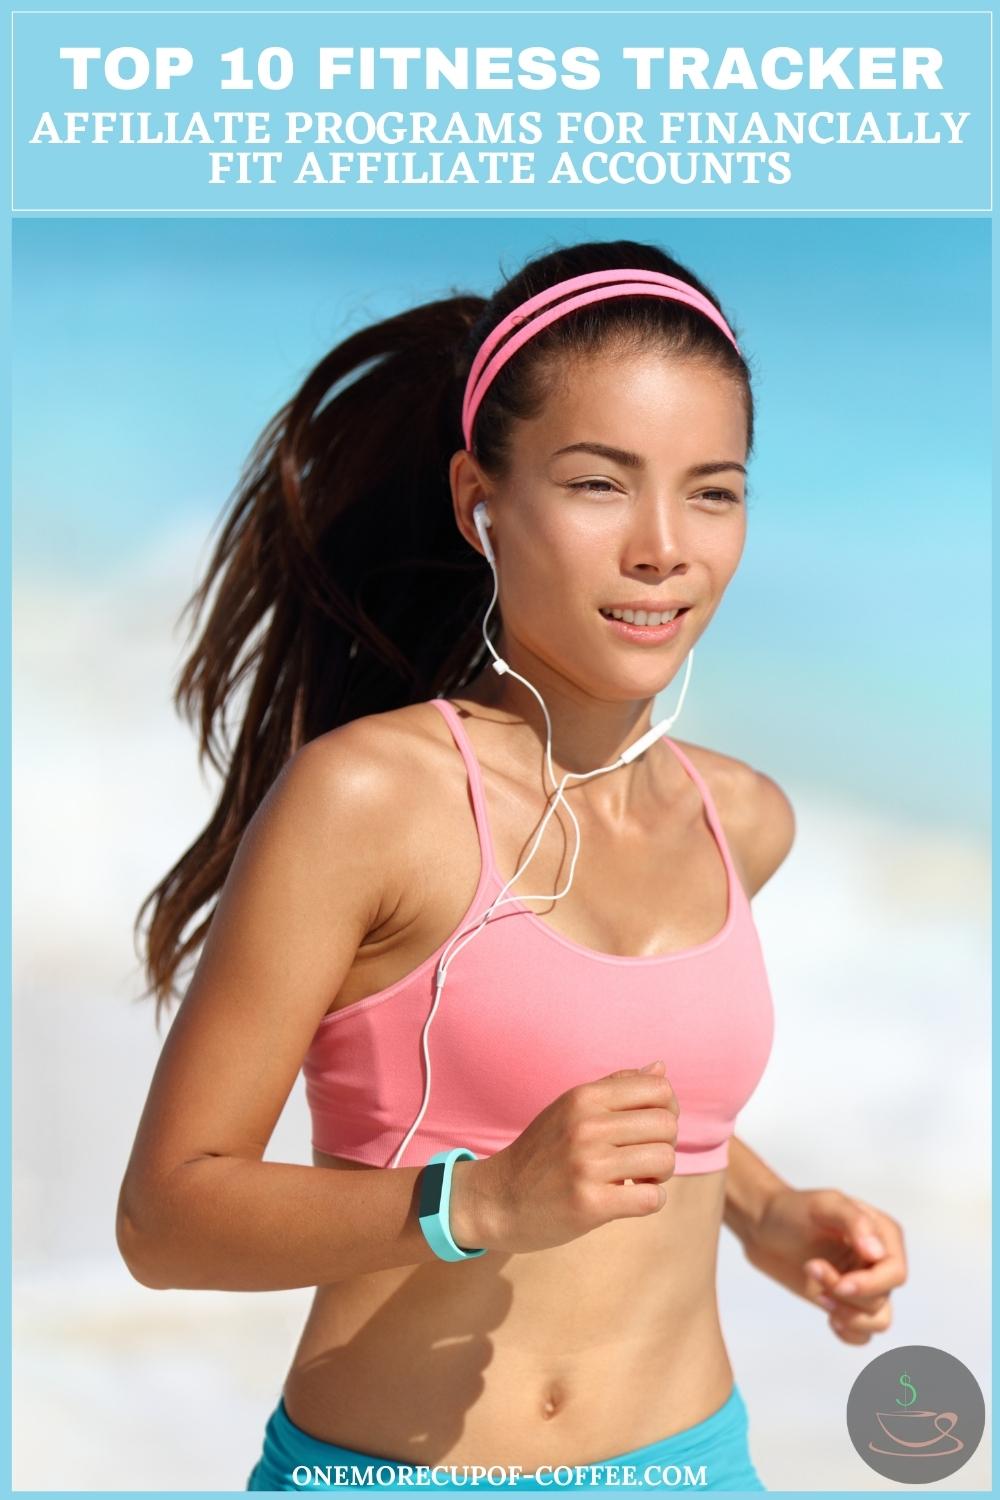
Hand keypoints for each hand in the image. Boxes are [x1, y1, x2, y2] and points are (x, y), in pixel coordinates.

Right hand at [456, 1060, 678, 1253]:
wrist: (496, 1199)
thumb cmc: (541, 1154)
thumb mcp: (570, 1109)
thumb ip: (616, 1086)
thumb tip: (660, 1067)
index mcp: (584, 1097)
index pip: (659, 1089)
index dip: (667, 1111)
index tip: (648, 1130)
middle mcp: (586, 1125)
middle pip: (667, 1125)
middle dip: (665, 1145)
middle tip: (642, 1159)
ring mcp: (587, 1164)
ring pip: (665, 1160)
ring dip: (659, 1176)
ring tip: (637, 1180)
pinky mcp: (589, 1203)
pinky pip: (652, 1198)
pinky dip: (651, 1200)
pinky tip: (630, 1199)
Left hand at [742, 1186, 906, 1344]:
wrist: (765, 1226)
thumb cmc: (794, 1209)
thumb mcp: (823, 1205)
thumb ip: (854, 1221)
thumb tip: (878, 1254)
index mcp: (884, 1233)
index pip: (895, 1273)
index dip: (871, 1285)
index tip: (839, 1284)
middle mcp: (881, 1261)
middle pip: (883, 1298)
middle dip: (846, 1294)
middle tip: (811, 1268)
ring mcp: (866, 1284)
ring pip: (878, 1320)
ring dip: (848, 1315)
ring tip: (819, 1295)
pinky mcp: (847, 1303)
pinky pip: (864, 1334)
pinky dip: (849, 1333)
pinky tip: (828, 1317)